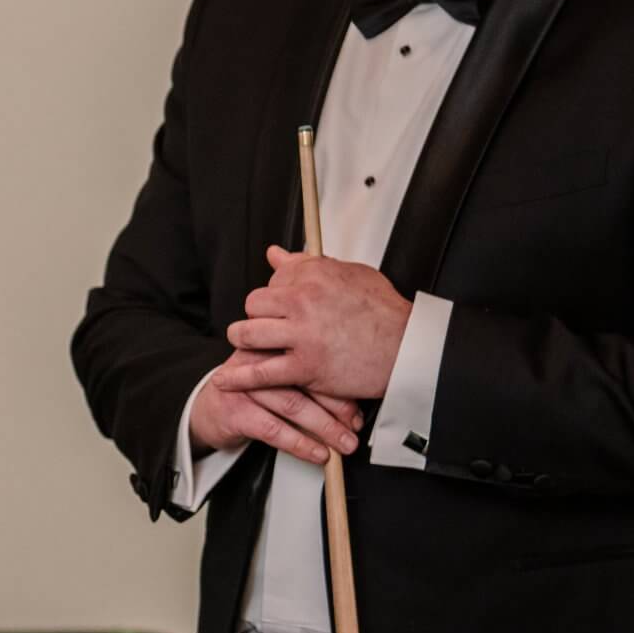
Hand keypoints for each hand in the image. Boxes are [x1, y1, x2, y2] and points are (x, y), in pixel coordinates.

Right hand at [190, 365, 363, 465]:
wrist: (208, 408)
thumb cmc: (252, 392)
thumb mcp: (279, 375)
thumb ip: (308, 377)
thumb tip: (354, 403)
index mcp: (274, 344)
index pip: (313, 360)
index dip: (340, 386)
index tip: (360, 409)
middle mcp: (259, 360)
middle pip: (306, 380)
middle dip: (337, 408)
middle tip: (357, 427)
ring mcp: (245, 385)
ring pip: (293, 405)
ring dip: (324, 428)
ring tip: (343, 445)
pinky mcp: (235, 411)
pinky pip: (273, 429)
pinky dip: (300, 444)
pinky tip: (317, 454)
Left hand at [222, 247, 412, 400]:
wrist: (407, 348)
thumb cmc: (386, 313)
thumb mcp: (351, 274)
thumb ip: (309, 263)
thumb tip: (277, 254)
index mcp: (314, 273)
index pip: (273, 277)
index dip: (275, 292)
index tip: (280, 303)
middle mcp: (303, 299)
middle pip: (254, 303)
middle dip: (256, 315)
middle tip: (265, 324)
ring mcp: (301, 334)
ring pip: (248, 333)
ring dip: (243, 340)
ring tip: (246, 343)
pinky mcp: (304, 366)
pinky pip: (260, 372)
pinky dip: (239, 377)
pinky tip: (226, 379)